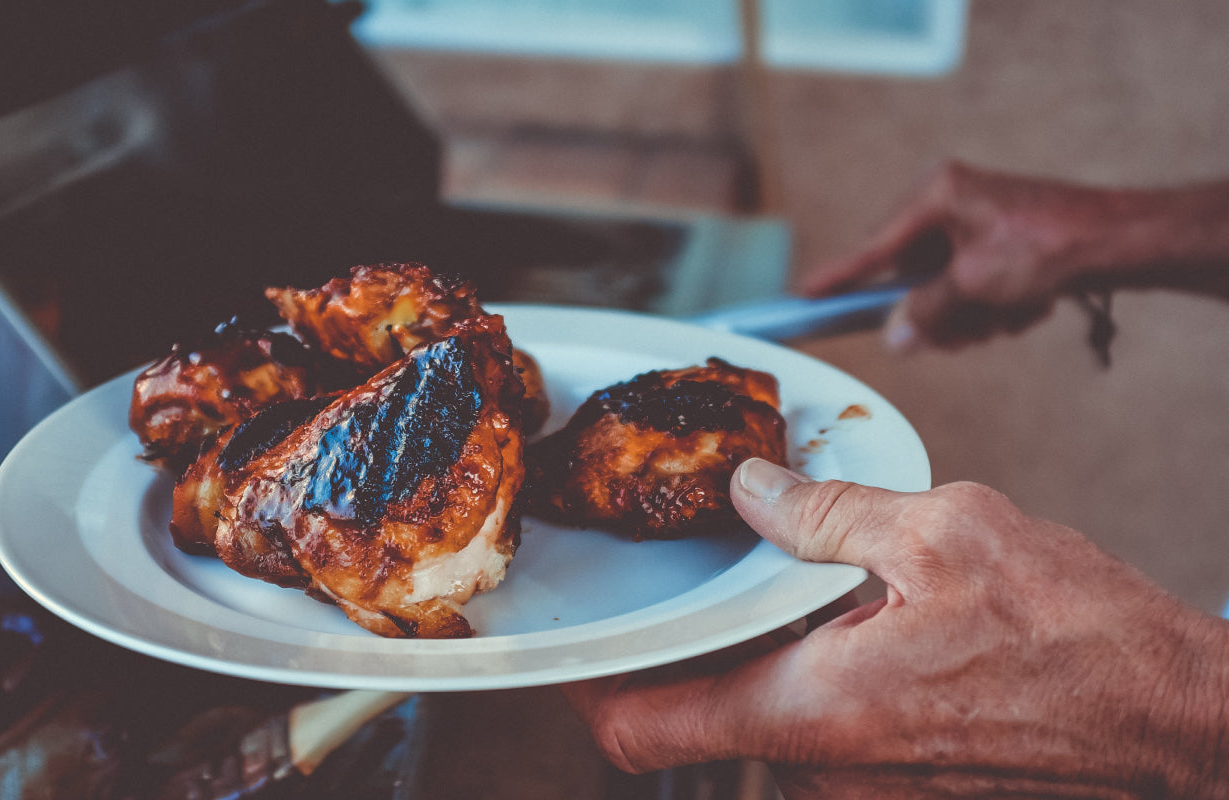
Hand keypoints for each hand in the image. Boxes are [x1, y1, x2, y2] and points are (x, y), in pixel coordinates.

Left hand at [563, 459, 1228, 798]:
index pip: (637, 726)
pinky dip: (802, 671)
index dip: (580, 686)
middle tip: (675, 572)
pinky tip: (838, 610)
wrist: (1177, 720)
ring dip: (748, 653)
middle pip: (692, 715)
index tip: (557, 641)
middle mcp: (821, 767)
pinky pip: (815, 727)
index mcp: (807, 712)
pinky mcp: (900, 779)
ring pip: (756, 718)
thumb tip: (750, 489)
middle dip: (676, 645)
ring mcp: (861, 785)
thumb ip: (825, 512)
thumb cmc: (1078, 636)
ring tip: (769, 576)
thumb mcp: (943, 532)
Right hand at [802, 161, 1228, 350]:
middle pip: (911, 279)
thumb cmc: (1046, 247)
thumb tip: (895, 337)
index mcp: (936, 196)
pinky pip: (974, 293)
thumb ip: (926, 312)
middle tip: (958, 329)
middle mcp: (951, 205)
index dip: (837, 277)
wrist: (1120, 242)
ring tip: (1004, 314)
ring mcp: (976, 227)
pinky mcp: (1000, 248)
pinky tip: (1024, 307)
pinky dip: (994, 309)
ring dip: (970, 316)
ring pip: (945, 293)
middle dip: (936, 311)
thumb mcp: (973, 285)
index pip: (872, 247)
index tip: (801, 296)